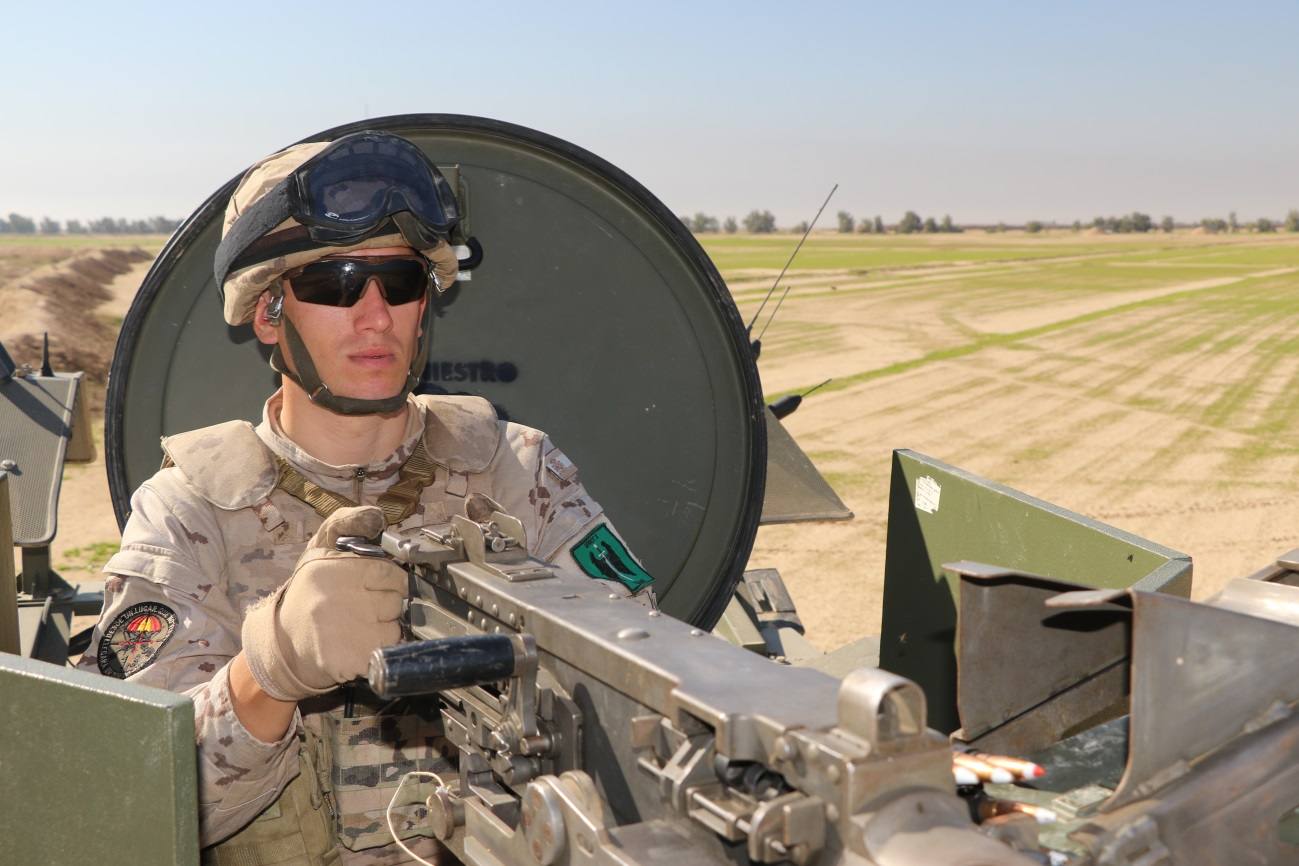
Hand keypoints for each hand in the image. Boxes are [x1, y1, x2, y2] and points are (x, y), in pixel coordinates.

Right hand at [241, 506, 406, 700]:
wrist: (282, 646)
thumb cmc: (308, 594)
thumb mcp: (319, 550)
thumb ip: (345, 523)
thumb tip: (376, 515)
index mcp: (334, 568)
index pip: (391, 574)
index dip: (387, 583)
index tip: (371, 589)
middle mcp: (342, 598)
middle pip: (396, 601)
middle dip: (385, 606)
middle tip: (360, 610)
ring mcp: (349, 632)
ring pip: (395, 628)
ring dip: (383, 631)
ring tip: (357, 629)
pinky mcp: (353, 660)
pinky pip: (387, 652)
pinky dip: (378, 652)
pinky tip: (357, 648)